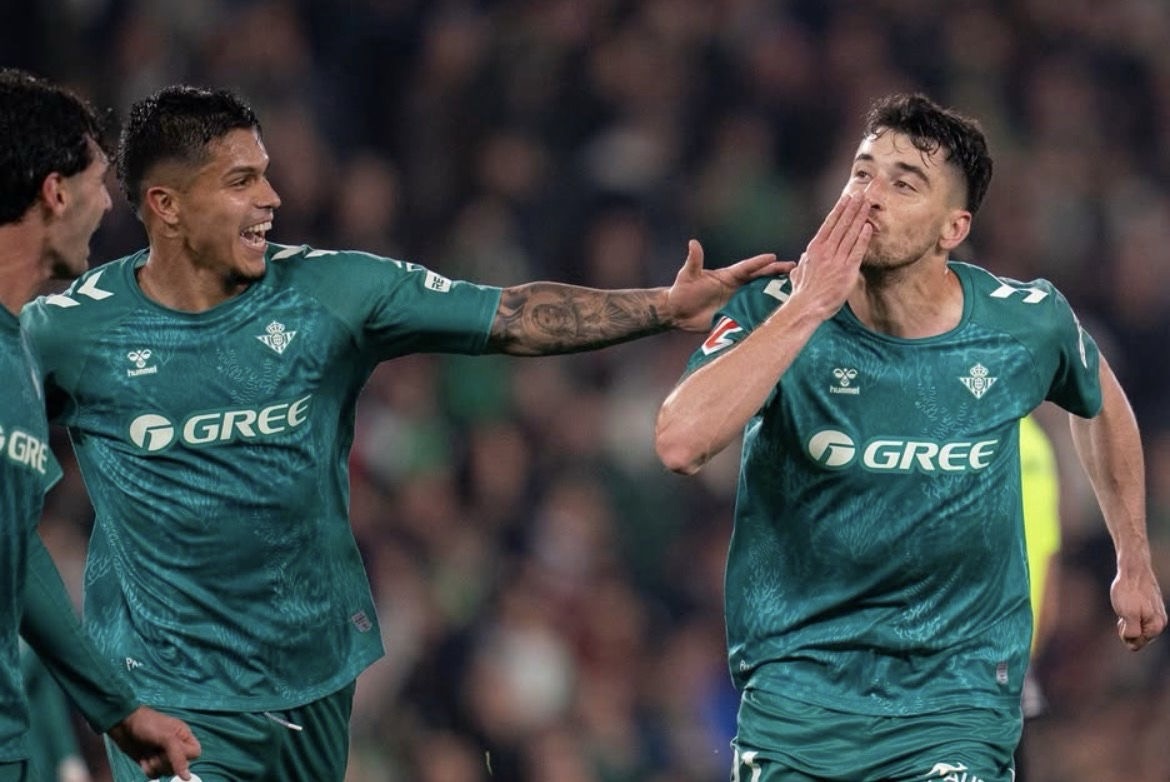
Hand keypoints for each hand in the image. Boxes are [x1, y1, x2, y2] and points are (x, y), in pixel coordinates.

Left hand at [106, 706, 200, 779]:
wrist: (123, 724)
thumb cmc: (148, 724)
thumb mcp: (167, 737)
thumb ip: (178, 756)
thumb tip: (187, 777)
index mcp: (183, 736)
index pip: (194, 753)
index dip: (184, 756)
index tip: (172, 752)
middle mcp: (175, 747)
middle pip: (180, 766)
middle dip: (166, 762)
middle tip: (157, 751)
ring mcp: (162, 755)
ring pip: (167, 771)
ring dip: (156, 765)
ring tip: (148, 753)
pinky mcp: (150, 762)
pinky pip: (155, 774)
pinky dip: (148, 768)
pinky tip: (143, 758)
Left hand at [665, 240, 786, 330]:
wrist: (678, 313)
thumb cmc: (682, 291)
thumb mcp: (687, 275)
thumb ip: (694, 261)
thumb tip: (693, 243)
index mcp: (728, 275)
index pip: (747, 267)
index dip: (759, 262)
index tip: (773, 257)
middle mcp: (737, 286)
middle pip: (760, 278)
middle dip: (777, 272)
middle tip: (794, 268)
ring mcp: (738, 300)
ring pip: (761, 294)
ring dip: (777, 291)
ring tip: (796, 287)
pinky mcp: (736, 314)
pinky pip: (754, 312)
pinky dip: (767, 311)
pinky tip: (782, 311)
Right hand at [787, 193, 871, 319]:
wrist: (806, 306)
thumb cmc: (802, 292)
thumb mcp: (798, 273)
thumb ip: (802, 265)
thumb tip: (800, 262)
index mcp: (814, 248)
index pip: (829, 224)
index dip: (840, 209)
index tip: (847, 198)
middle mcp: (826, 250)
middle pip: (842, 224)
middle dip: (852, 207)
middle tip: (861, 194)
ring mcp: (837, 259)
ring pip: (851, 233)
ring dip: (859, 217)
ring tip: (867, 204)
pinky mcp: (847, 270)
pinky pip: (857, 251)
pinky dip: (863, 238)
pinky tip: (868, 227)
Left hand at [1111, 566, 1166, 650]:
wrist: (1133, 570)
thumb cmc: (1128, 591)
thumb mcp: (1127, 614)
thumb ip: (1132, 632)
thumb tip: (1132, 643)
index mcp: (1156, 627)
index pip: (1135, 644)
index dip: (1124, 634)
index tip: (1122, 620)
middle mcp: (1160, 622)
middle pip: (1137, 637)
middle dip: (1126, 628)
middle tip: (1123, 612)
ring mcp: (1156, 614)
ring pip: (1137, 627)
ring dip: (1128, 621)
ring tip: (1125, 606)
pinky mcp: (1152, 607)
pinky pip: (1138, 618)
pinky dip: (1129, 614)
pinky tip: (1128, 603)